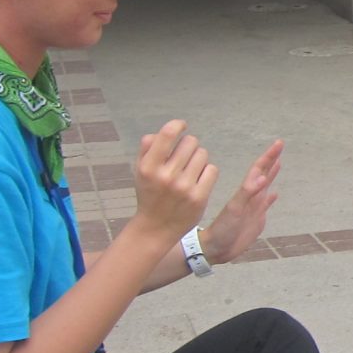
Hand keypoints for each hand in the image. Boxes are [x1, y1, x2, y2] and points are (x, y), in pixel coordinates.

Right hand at [134, 121, 218, 244]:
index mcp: (148, 167)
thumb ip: (147, 148)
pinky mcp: (199, 197)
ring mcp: (184, 187)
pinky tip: (198, 180)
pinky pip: (212, 169)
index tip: (182, 126)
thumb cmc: (150, 194)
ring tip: (190, 170)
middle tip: (184, 158)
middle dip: (189, 146)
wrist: (156, 227)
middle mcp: (166, 176)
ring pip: (203, 154)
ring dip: (199, 159)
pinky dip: (207, 172)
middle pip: (191, 142)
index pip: (168, 134)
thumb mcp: (141, 171)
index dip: (178, 125)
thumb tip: (161, 132)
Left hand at [199, 140, 284, 263]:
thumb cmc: (222, 229)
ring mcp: (254, 207)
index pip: (259, 169)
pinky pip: (265, 204)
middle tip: (280, 145)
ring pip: (265, 186)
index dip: (269, 156)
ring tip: (278, 163)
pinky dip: (271, 198)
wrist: (216, 248)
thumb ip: (248, 193)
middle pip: (263, 173)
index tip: (278, 143)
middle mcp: (252, 196)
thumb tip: (262, 177)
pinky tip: (275, 194)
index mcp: (246, 192)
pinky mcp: (257, 218)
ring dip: (271, 174)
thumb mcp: (235, 209)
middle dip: (272, 159)